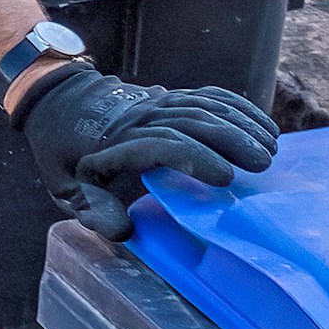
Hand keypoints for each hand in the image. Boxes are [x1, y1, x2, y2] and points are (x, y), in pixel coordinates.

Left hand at [14, 63, 279, 240]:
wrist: (58, 99)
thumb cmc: (63, 152)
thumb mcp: (64, 188)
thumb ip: (93, 210)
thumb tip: (126, 233)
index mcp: (116, 141)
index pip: (163, 145)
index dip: (195, 159)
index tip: (225, 180)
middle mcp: (142, 116)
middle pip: (194, 122)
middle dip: (231, 142)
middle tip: (262, 166)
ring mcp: (158, 101)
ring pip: (206, 107)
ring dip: (241, 125)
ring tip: (270, 149)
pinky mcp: (169, 95)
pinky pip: (208, 95)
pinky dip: (237, 107)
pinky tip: (262, 123)